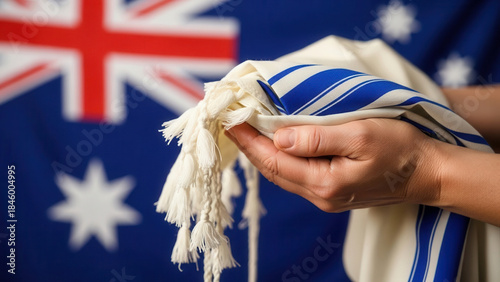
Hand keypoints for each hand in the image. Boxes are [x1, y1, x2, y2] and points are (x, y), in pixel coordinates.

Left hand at [225, 119, 442, 211]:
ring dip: (263, 154)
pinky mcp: (332, 192)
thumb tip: (278, 138)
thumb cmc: (400, 149)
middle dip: (250, 147)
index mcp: (324, 182)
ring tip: (246, 132)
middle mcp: (320, 195)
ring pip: (283, 175)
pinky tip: (275, 147)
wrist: (427, 173)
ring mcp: (326, 197)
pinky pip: (296, 176)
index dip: (249, 141)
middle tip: (232, 123)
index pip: (274, 161)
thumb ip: (317, 138)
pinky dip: (280, 160)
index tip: (230, 121)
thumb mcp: (360, 135)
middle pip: (273, 171)